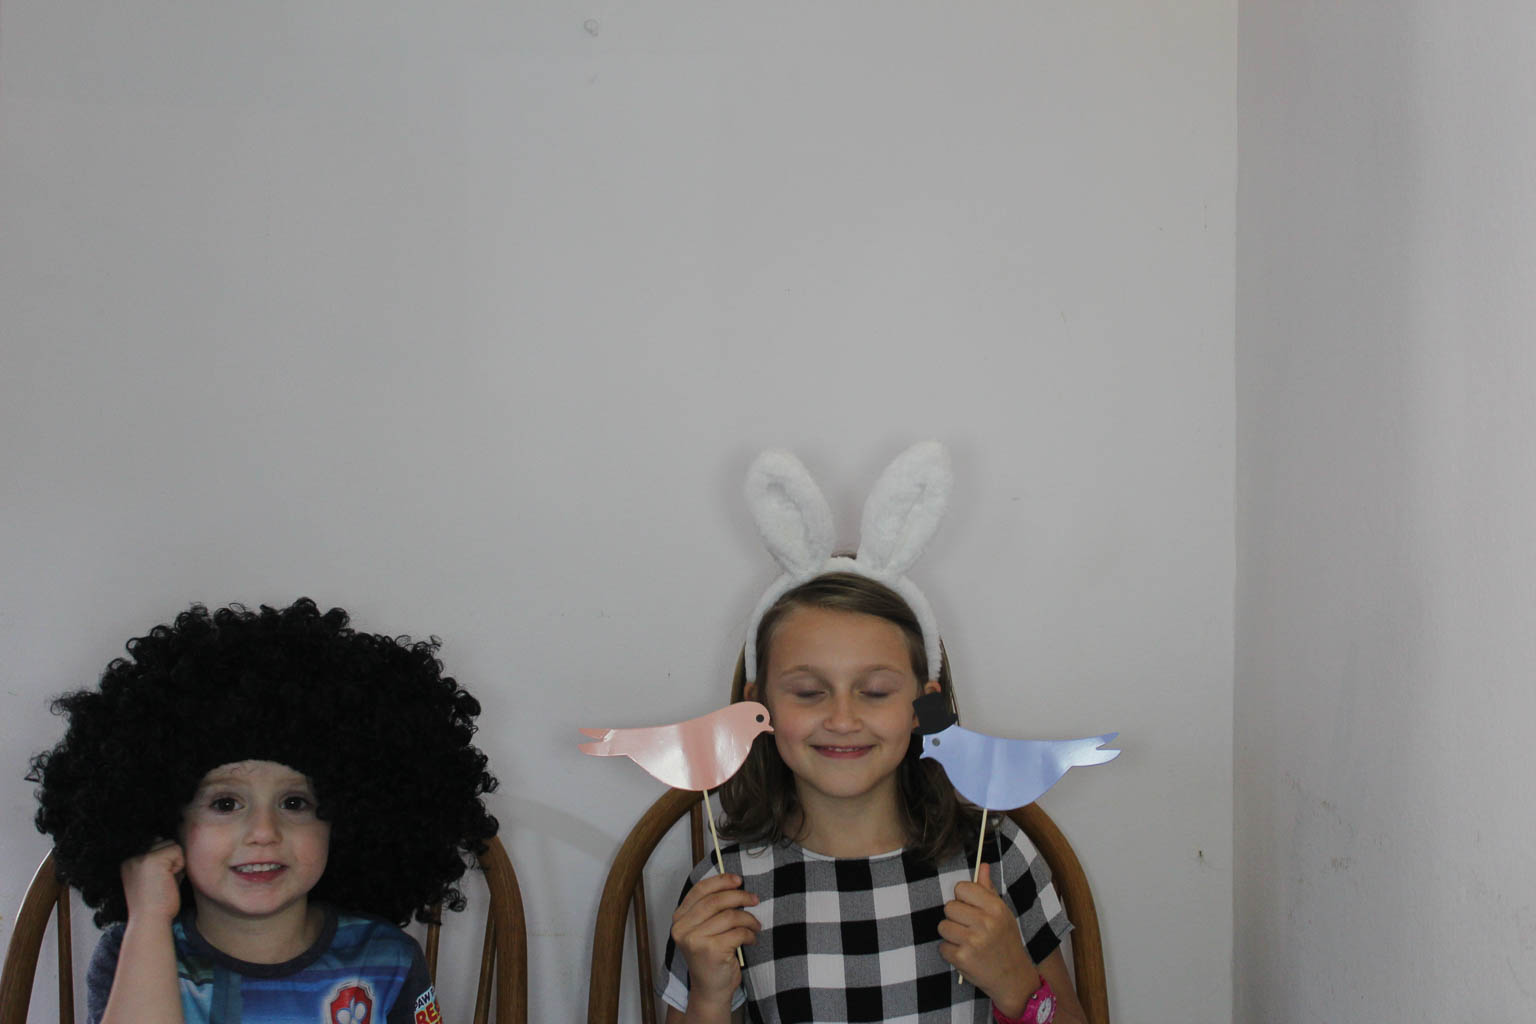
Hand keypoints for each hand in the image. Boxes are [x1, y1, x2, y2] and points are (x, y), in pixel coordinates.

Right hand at [119, 840, 184, 923]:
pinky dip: (179, 866)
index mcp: (129, 863)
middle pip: (165, 843)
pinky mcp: (151, 859)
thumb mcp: (154, 880)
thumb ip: (162, 863)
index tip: (158, 884)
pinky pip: (178, 850)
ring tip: (165, 882)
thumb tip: (176, 846)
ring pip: (172, 845)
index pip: (157, 846)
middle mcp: (131, 858)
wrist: (150, 921)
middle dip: (171, 862)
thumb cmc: (157, 905)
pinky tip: (168, 881)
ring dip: (176, 863)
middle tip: (162, 883)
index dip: (166, 864)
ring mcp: (139, 857)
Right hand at [669, 872, 759, 1007]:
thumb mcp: (704, 930)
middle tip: (754, 899)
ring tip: (755, 926)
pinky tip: (751, 939)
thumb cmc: (711, 958)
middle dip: (740, 896)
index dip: (721, 881)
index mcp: (680, 919)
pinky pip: (738, 932)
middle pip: (716, 900)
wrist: (710, 990)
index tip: (738, 880)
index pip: (699, 890)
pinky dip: (750, 934)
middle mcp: (683, 928)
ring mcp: (695, 940)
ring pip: (730, 916)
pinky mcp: (711, 951)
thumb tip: (734, 884)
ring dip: (749, 919)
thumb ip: (711, 909)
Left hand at [937, 862, 1039, 1014]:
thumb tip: (982, 865)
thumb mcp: (1002, 914)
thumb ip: (988, 890)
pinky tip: (966, 955)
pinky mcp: (963, 958)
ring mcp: (973, 941)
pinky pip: (942, 946)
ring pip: (943, 926)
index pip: (962, 888)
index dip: (962, 899)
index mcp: (995, 908)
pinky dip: (950, 952)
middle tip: (970, 929)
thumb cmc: (1006, 942)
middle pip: (949, 907)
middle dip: (956, 918)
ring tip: (967, 942)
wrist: (1013, 978)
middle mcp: (985, 922)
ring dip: (951, 935)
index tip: (970, 909)